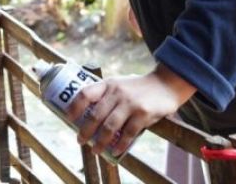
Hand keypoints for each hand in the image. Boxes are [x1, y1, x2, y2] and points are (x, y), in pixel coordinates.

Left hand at [65, 65, 196, 156]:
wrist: (166, 84)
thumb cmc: (138, 87)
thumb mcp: (119, 84)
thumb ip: (106, 96)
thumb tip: (89, 116)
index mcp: (108, 84)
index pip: (85, 93)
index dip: (74, 106)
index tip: (69, 118)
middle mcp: (116, 93)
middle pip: (95, 115)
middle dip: (85, 131)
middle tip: (80, 141)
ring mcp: (130, 103)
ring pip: (109, 127)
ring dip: (100, 141)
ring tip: (96, 150)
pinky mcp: (143, 114)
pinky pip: (128, 133)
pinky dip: (120, 144)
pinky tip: (116, 151)